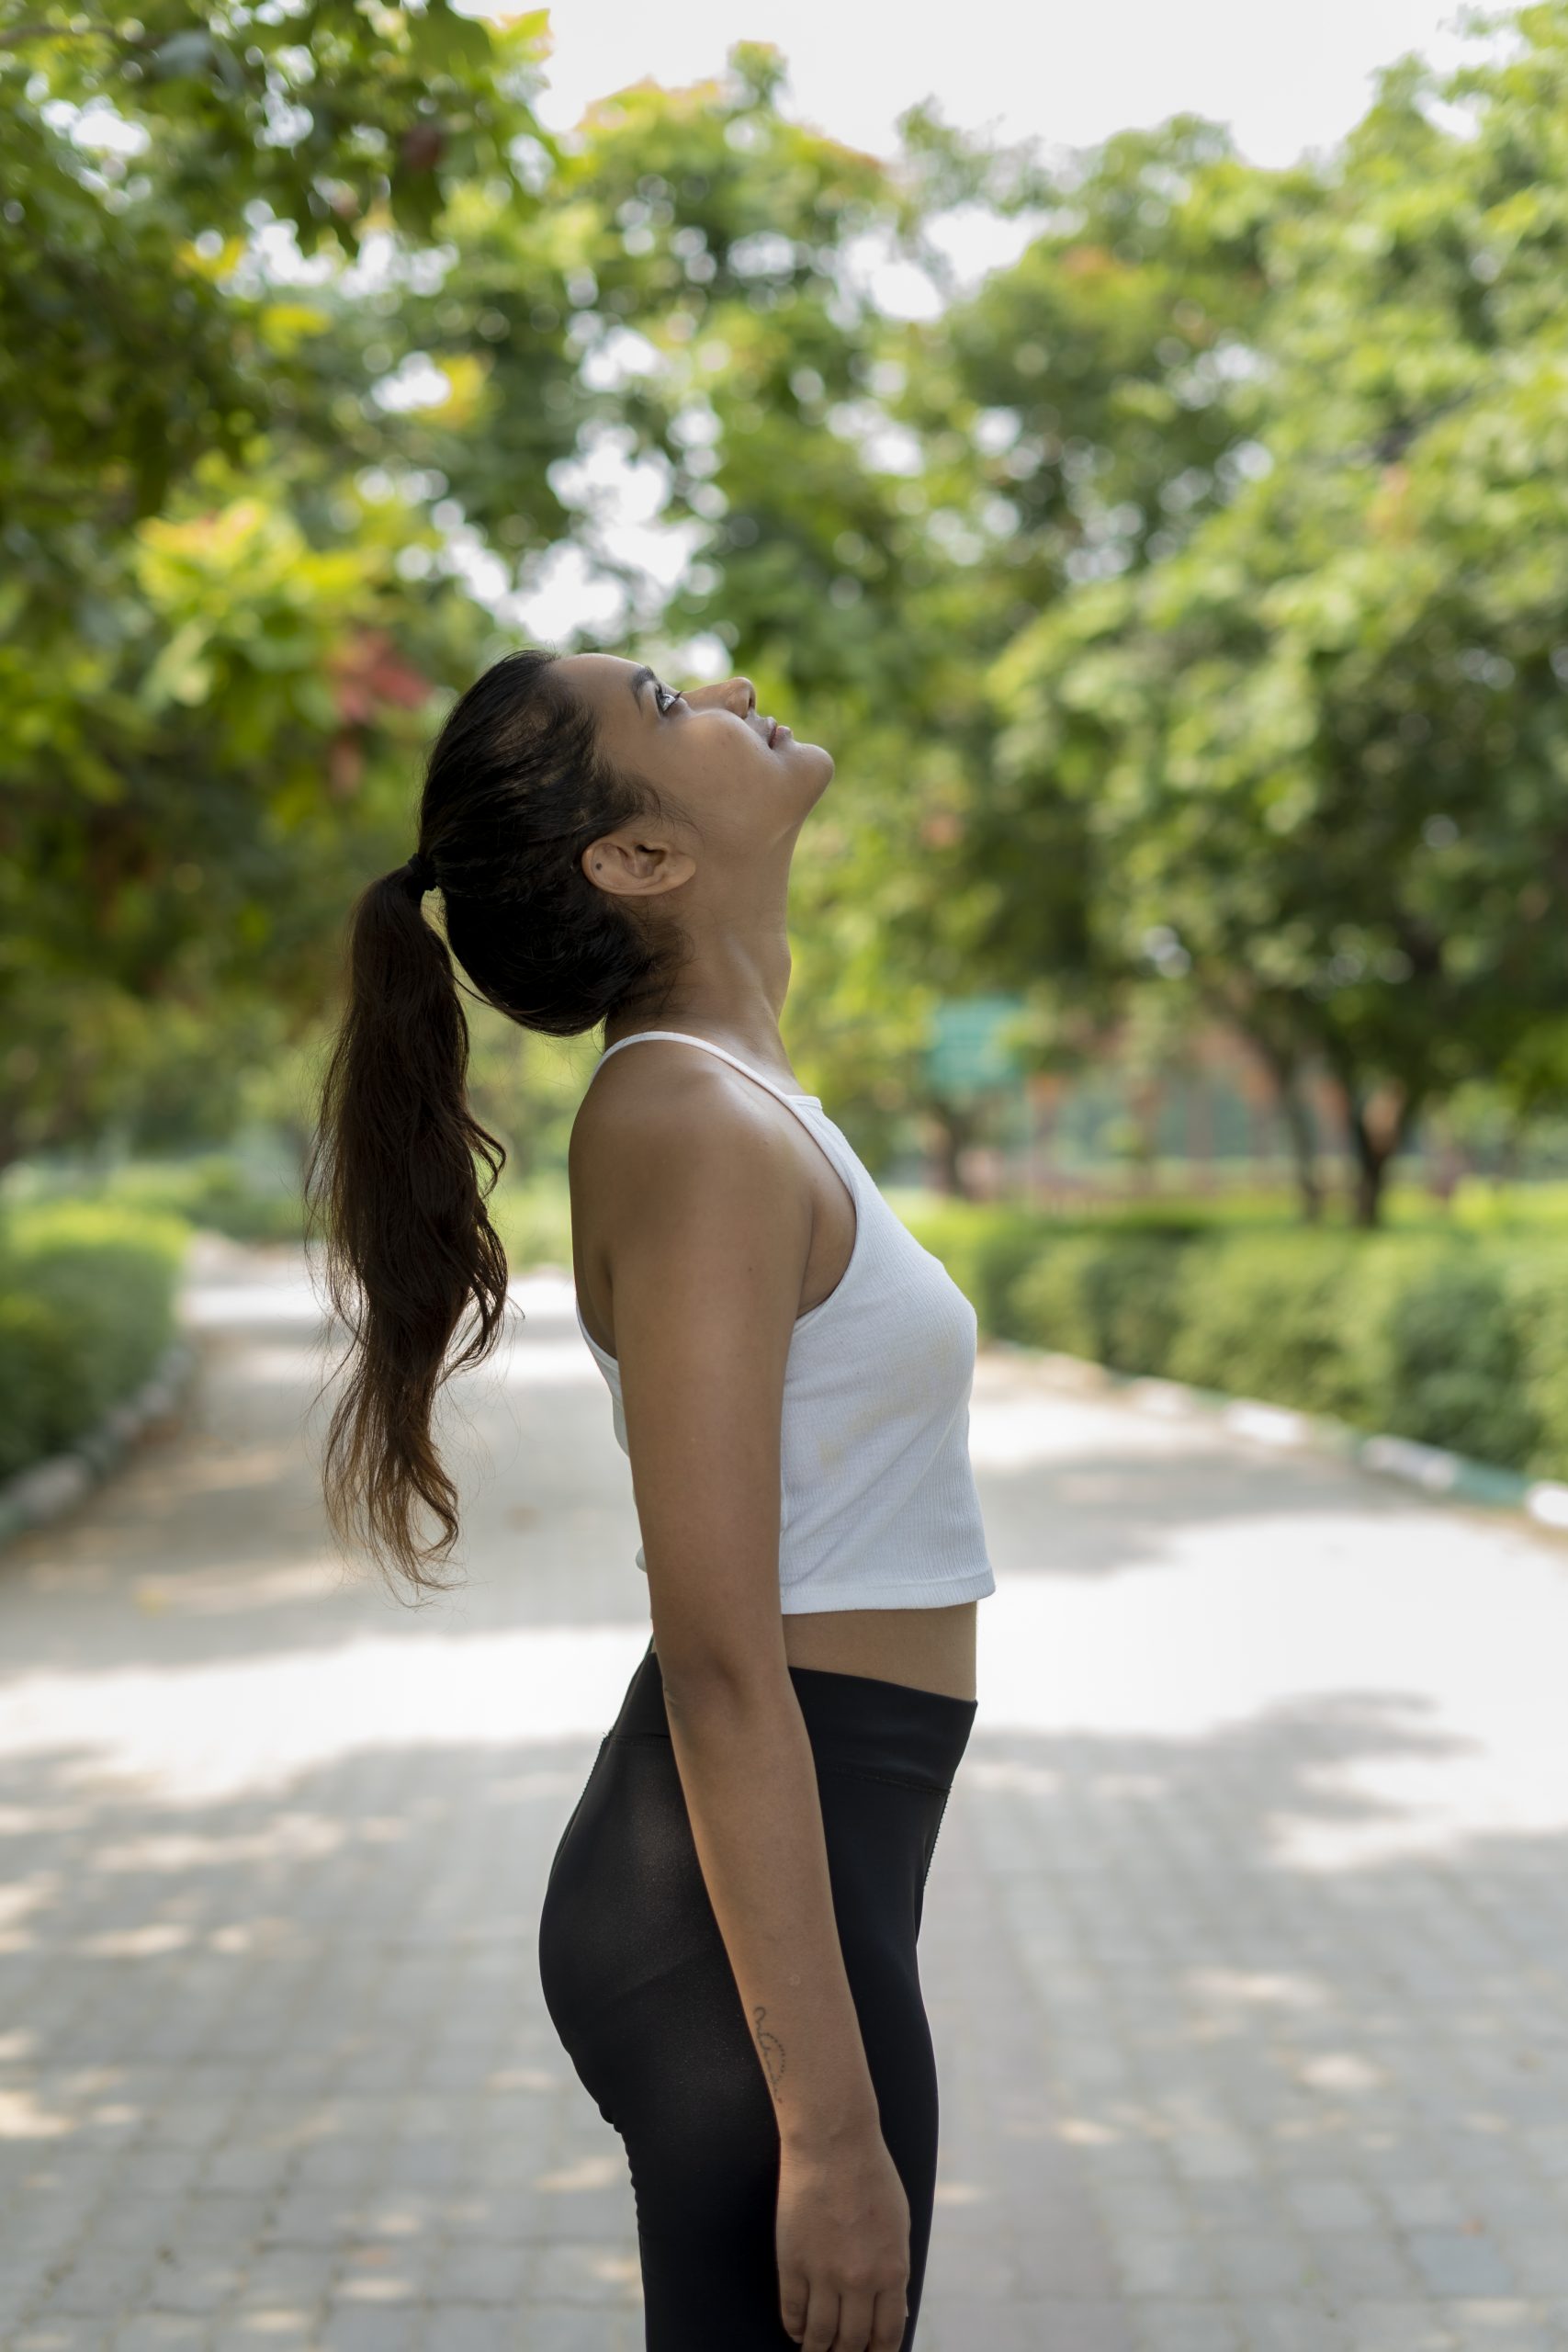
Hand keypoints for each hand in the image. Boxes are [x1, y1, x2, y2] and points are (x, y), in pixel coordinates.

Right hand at [776, 2127, 910, 2351]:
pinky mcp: (792, 2262)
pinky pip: (792, 2311)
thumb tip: (894, 2309)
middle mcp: (859, 2281)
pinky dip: (794, 2327)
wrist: (833, 2141)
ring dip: (817, 2350)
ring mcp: (823, 2273)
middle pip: (852, 2342)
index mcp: (893, 2271)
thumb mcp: (898, 2225)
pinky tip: (796, 2330)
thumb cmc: (871, 2175)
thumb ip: (895, 2269)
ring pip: (819, 2335)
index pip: (887, 2335)